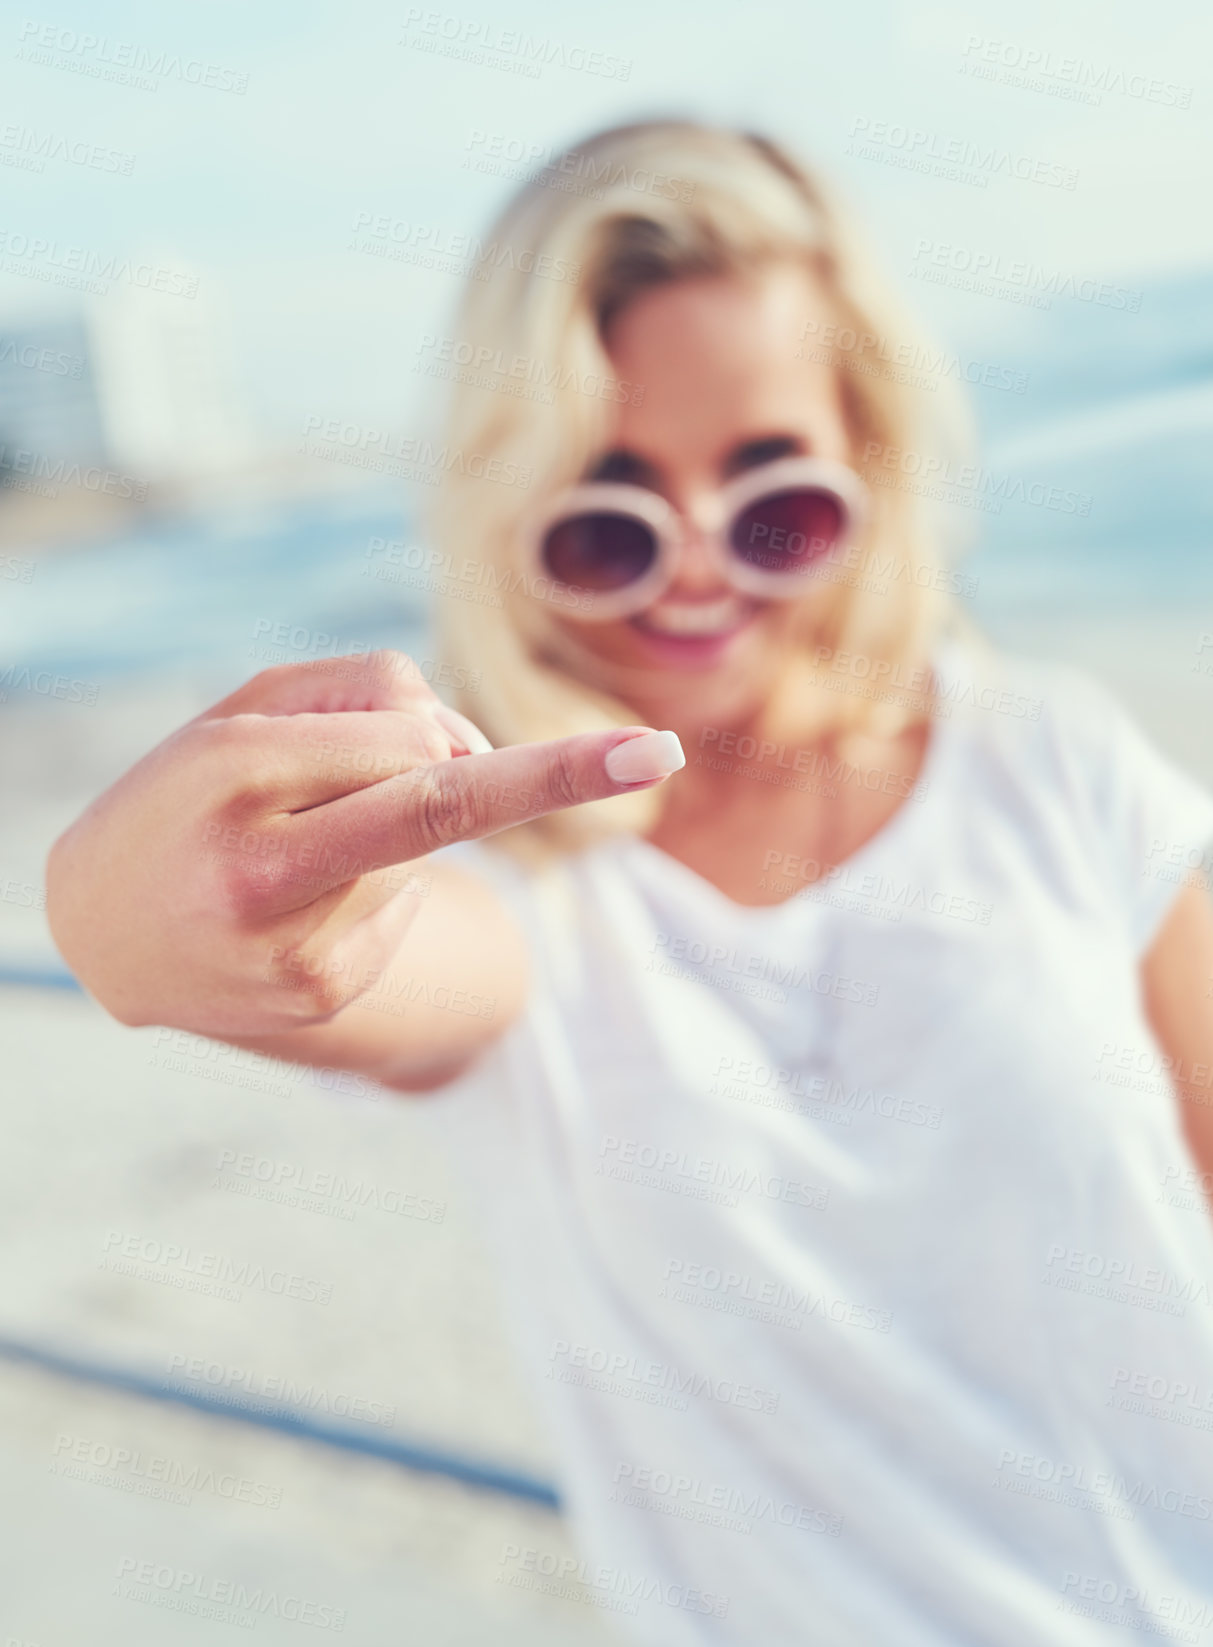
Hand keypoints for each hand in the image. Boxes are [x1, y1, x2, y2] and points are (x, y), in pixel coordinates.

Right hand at [47, 651, 682, 1038]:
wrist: (104, 936)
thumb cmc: (181, 797)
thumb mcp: (236, 716)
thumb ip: (358, 698)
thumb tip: (473, 753)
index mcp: (231, 777)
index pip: (406, 746)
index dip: (493, 738)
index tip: (644, 750)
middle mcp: (266, 871)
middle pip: (437, 809)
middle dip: (556, 778)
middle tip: (657, 751)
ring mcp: (299, 948)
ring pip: (422, 844)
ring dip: (399, 815)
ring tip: (301, 835)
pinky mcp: (324, 995)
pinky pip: (402, 901)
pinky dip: (379, 875)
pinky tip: (308, 892)